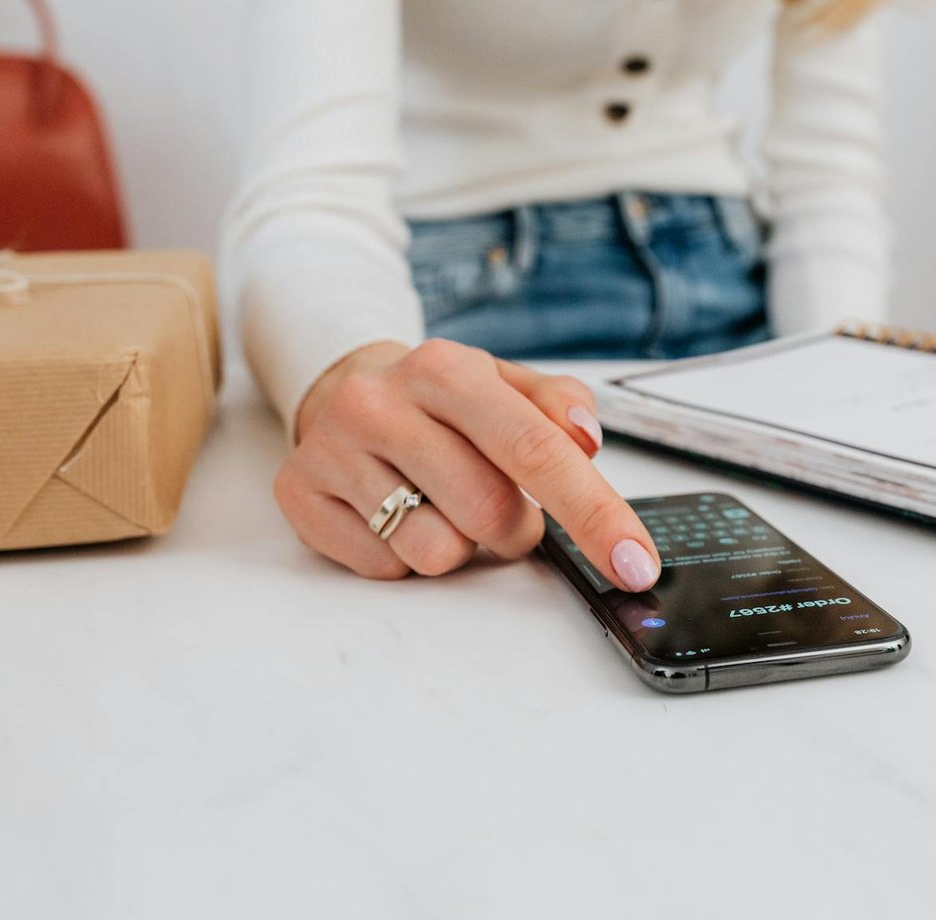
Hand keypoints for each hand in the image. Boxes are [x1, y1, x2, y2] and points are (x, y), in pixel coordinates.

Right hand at [275, 338, 660, 590]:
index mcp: (446, 368)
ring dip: (459, 546)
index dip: (595, 513)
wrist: (343, 390)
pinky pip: (386, 567)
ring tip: (439, 503)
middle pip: (491, 513)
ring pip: (435, 550)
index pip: (535, 450)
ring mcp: (333, 450)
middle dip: (514, 528)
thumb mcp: (505, 385)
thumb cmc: (442, 401)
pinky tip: (393, 512)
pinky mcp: (300, 496)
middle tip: (497, 506)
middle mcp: (381, 402)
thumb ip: (559, 407)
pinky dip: (405, 555)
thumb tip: (585, 440)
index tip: (635, 563)